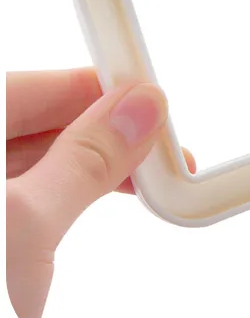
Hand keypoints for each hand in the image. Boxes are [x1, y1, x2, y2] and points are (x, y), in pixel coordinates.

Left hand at [5, 69, 194, 317]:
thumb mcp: (22, 233)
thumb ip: (86, 161)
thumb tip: (135, 112)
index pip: (28, 86)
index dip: (93, 84)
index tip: (147, 93)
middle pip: (35, 120)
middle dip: (103, 125)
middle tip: (158, 137)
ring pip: (40, 159)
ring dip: (98, 159)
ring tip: (148, 169)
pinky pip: (38, 194)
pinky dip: (80, 189)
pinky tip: (112, 190)